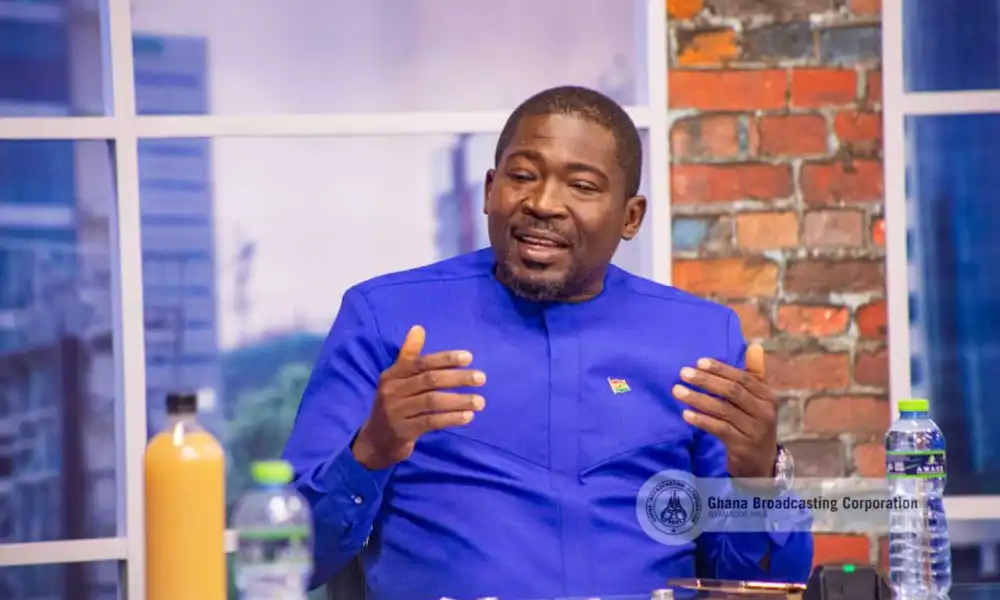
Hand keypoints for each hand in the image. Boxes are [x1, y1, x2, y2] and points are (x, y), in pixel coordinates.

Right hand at [352, 325, 485, 469]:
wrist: (375, 441)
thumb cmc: (393, 405)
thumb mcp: (396, 380)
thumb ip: (409, 355)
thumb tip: (418, 327)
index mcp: (392, 375)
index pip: (421, 363)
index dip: (445, 359)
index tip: (469, 357)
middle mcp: (392, 391)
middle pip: (429, 380)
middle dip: (457, 378)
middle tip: (481, 378)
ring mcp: (396, 412)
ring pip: (432, 401)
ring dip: (459, 400)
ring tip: (480, 401)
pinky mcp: (403, 431)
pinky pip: (431, 422)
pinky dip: (451, 418)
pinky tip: (468, 417)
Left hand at [672, 343, 777, 479]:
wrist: (762, 462)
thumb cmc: (754, 423)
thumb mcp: (759, 400)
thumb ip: (754, 374)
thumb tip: (755, 346)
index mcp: (767, 396)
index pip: (743, 378)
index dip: (721, 369)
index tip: (699, 362)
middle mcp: (764, 412)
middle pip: (732, 392)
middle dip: (706, 381)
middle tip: (683, 373)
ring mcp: (754, 430)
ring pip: (723, 411)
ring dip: (698, 399)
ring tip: (678, 391)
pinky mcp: (742, 446)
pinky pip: (720, 430)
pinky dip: (702, 421)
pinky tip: (686, 414)